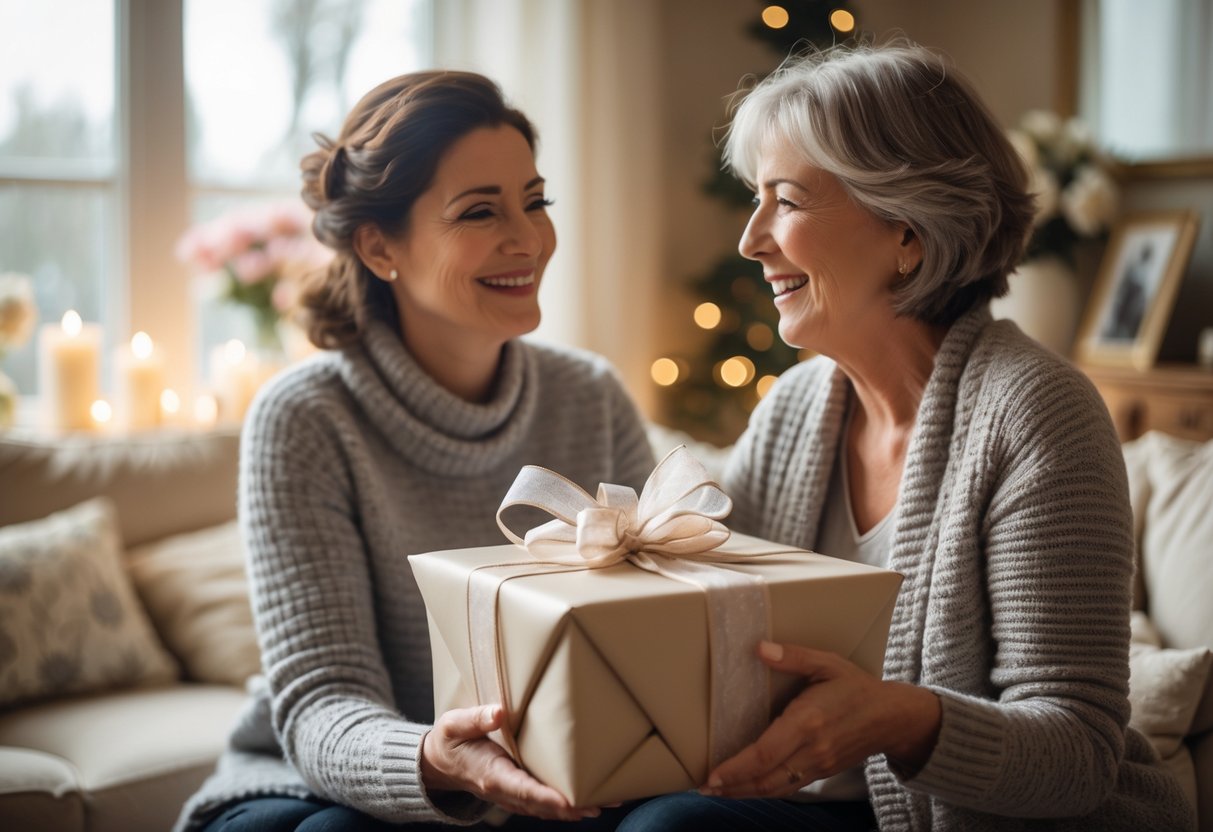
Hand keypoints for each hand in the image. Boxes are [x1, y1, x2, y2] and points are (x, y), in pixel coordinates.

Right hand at [421, 704, 599, 820]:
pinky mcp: (516, 793)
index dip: (547, 798)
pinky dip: (565, 806)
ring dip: (575, 808)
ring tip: (606, 801)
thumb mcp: (454, 725)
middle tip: (604, 801)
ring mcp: (511, 796)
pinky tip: (587, 801)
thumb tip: (499, 713)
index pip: (523, 790)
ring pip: (546, 808)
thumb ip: (475, 719)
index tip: (570, 801)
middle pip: (542, 805)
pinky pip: (543, 804)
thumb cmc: (450, 741)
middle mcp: (504, 791)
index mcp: (491, 775)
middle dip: (573, 806)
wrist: (439, 764)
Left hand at [700, 641, 940, 797]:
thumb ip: (793, 656)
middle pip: (766, 778)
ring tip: (717, 790)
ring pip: (776, 788)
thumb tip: (759, 649)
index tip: (712, 774)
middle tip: (703, 787)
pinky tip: (746, 787)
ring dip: (745, 792)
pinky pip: (788, 787)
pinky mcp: (822, 771)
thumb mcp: (827, 662)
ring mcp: (818, 765)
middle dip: (733, 786)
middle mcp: (813, 749)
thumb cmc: (856, 686)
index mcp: (809, 721)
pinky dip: (764, 790)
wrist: (893, 718)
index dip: (737, 768)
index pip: (766, 753)